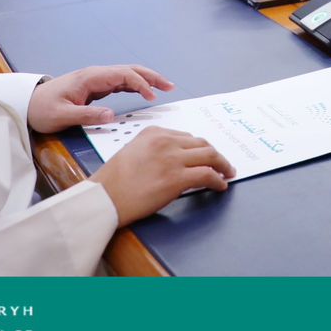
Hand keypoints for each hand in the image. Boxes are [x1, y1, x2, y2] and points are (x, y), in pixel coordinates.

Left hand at [27, 64, 174, 133]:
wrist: (27, 104)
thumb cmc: (42, 109)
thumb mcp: (62, 116)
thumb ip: (87, 115)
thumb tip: (112, 115)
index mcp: (90, 78)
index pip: (123, 75)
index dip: (140, 83)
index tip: (152, 96)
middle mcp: (96, 75)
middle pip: (130, 70)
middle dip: (151, 76)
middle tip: (170, 86)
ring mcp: (97, 80)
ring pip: (127, 74)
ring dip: (147, 79)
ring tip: (164, 87)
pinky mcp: (96, 87)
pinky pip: (121, 82)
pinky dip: (136, 85)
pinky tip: (146, 91)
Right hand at [89, 128, 235, 225]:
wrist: (103, 198)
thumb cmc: (112, 181)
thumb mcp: (132, 151)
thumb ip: (154, 149)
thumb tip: (176, 158)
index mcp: (154, 132)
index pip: (187, 137)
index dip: (200, 148)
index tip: (206, 155)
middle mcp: (165, 141)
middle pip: (202, 144)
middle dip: (215, 154)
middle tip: (222, 164)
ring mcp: (172, 159)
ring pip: (210, 156)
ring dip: (223, 165)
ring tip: (227, 172)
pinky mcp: (177, 178)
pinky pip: (207, 175)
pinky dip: (218, 180)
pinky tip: (220, 185)